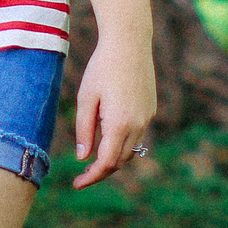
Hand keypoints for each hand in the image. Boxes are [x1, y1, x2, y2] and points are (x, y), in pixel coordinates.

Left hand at [71, 34, 157, 188]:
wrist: (129, 43)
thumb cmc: (102, 68)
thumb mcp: (86, 98)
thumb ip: (84, 129)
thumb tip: (83, 158)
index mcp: (119, 124)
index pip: (106, 163)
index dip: (91, 177)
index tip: (77, 184)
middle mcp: (138, 125)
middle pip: (120, 161)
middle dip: (101, 171)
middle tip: (82, 175)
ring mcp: (147, 118)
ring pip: (131, 150)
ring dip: (113, 159)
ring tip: (93, 160)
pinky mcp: (150, 110)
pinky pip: (137, 135)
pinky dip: (122, 143)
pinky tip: (108, 138)